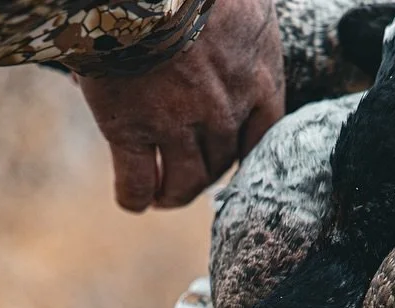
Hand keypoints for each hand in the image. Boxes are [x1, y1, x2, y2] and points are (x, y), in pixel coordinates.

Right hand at [78, 0, 284, 211]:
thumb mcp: (245, 1)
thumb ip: (245, 26)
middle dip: (205, 173)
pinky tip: (133, 200)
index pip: (263, 134)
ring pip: (184, 181)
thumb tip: (237, 24)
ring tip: (161, 195)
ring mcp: (177, 125)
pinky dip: (135, 197)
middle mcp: (225, 112)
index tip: (232, 159)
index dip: (245, 152)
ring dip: (173, 193)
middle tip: (187, 175)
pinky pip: (137, 182)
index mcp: (259, 78)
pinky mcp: (130, 130)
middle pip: (221, 161)